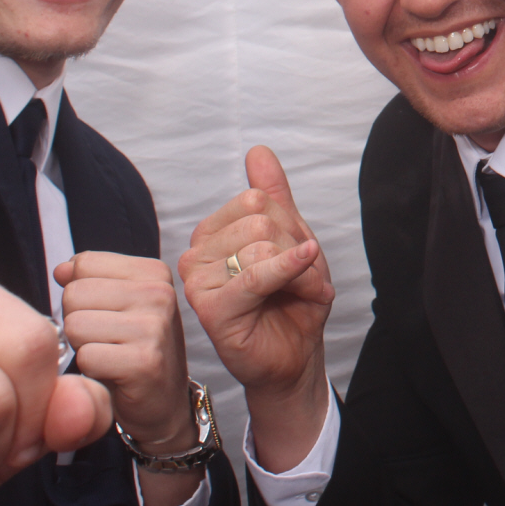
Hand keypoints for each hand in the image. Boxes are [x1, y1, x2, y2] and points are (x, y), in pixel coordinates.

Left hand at [56, 254, 190, 450]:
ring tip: (108, 355)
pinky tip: (112, 373)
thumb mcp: (118, 305)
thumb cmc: (134, 351)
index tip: (104, 313)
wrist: (164, 401)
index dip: (80, 294)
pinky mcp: (144, 361)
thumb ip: (90, 280)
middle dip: (78, 320)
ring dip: (82, 347)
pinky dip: (90, 370)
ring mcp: (155, 326)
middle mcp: (159, 293)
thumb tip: (62, 270)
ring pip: (75, 325)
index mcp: (153, 272)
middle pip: (75, 294)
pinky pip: (86, 357)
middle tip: (105, 339)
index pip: (84, 264)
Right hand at [180, 146, 332, 470]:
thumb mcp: (290, 237)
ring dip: (300, 269)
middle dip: (296, 247)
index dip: (290, 224)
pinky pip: (256, 274)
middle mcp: (196, 254)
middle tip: (302, 278)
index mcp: (212, 233)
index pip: (256, 199)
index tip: (296, 253)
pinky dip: (289, 269)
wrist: (295, 354)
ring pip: (261, 244)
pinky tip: (307, 273)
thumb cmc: (290, 300)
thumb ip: (274, 194)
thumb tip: (258, 151)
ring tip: (300, 292)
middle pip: (260, 219)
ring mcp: (198, 282)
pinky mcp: (211, 309)